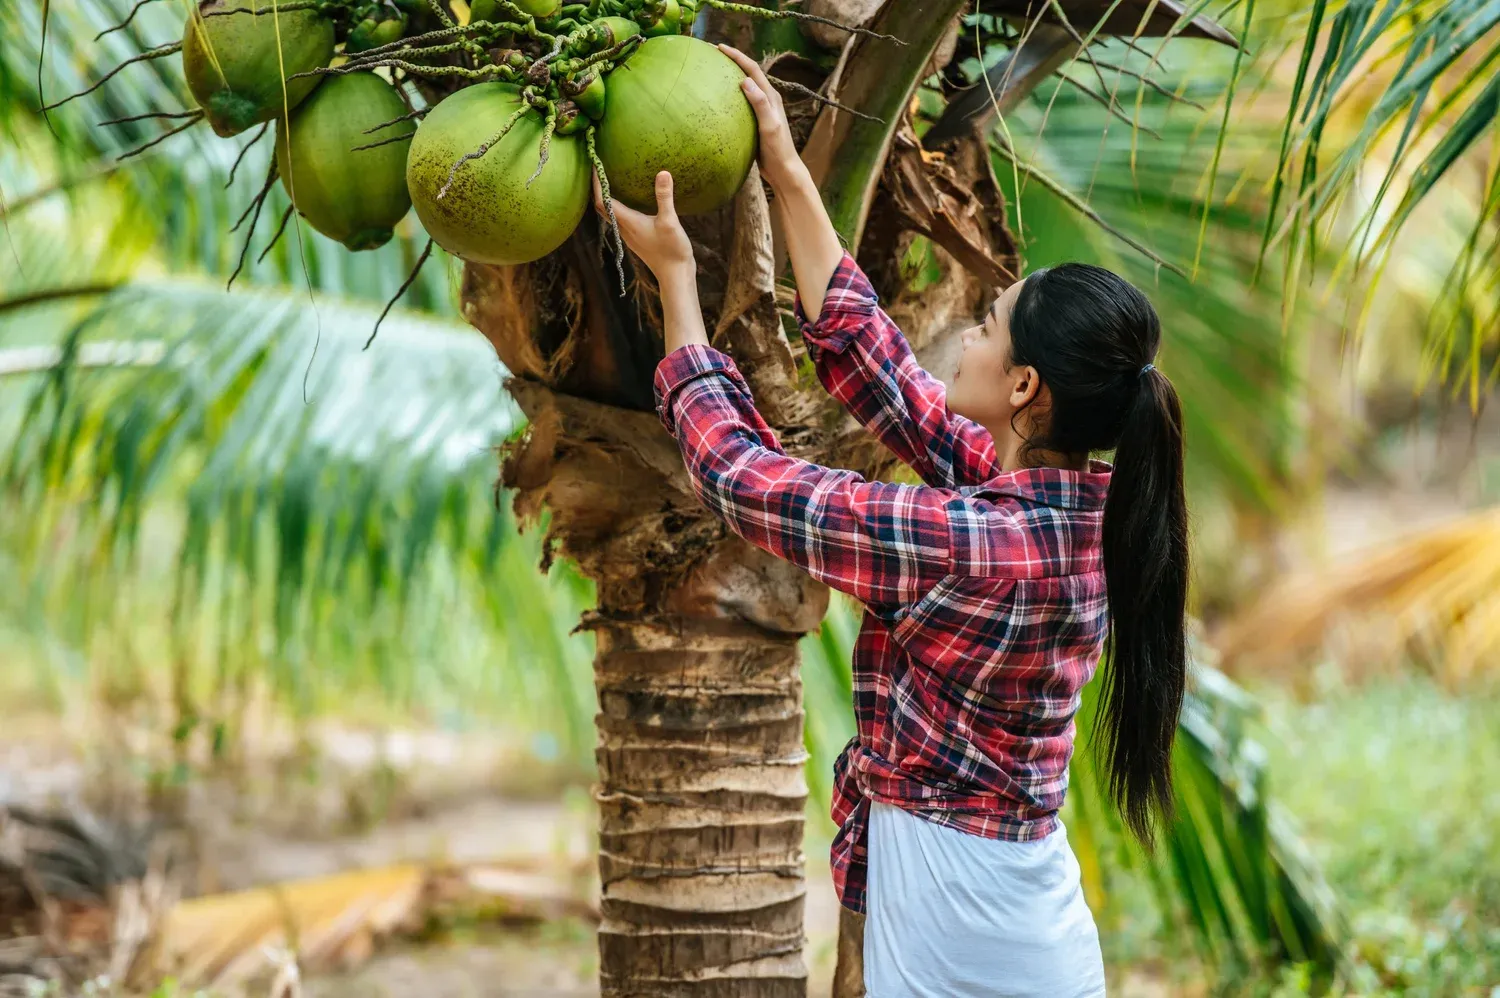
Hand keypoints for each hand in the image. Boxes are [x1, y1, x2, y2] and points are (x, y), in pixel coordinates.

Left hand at [594, 170, 694, 282]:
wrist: (675, 275)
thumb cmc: (672, 250)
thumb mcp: (670, 221)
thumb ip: (665, 197)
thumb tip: (663, 173)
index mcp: (628, 222)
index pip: (603, 201)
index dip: (597, 184)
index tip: (594, 166)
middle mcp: (624, 229)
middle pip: (601, 208)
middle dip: (597, 189)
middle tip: (597, 171)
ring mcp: (629, 235)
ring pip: (609, 215)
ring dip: (605, 199)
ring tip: (608, 182)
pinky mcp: (636, 239)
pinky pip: (619, 219)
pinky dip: (616, 207)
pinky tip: (626, 201)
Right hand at [718, 44, 806, 192]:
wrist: (784, 170)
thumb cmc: (778, 150)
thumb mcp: (769, 126)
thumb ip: (760, 104)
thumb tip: (745, 81)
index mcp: (771, 97)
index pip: (752, 70)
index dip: (737, 56)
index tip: (719, 48)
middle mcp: (767, 100)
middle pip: (749, 74)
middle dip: (733, 61)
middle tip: (713, 54)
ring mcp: (761, 111)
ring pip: (744, 88)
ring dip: (731, 76)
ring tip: (713, 72)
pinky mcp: (755, 122)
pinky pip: (740, 103)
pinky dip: (729, 96)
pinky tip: (716, 101)